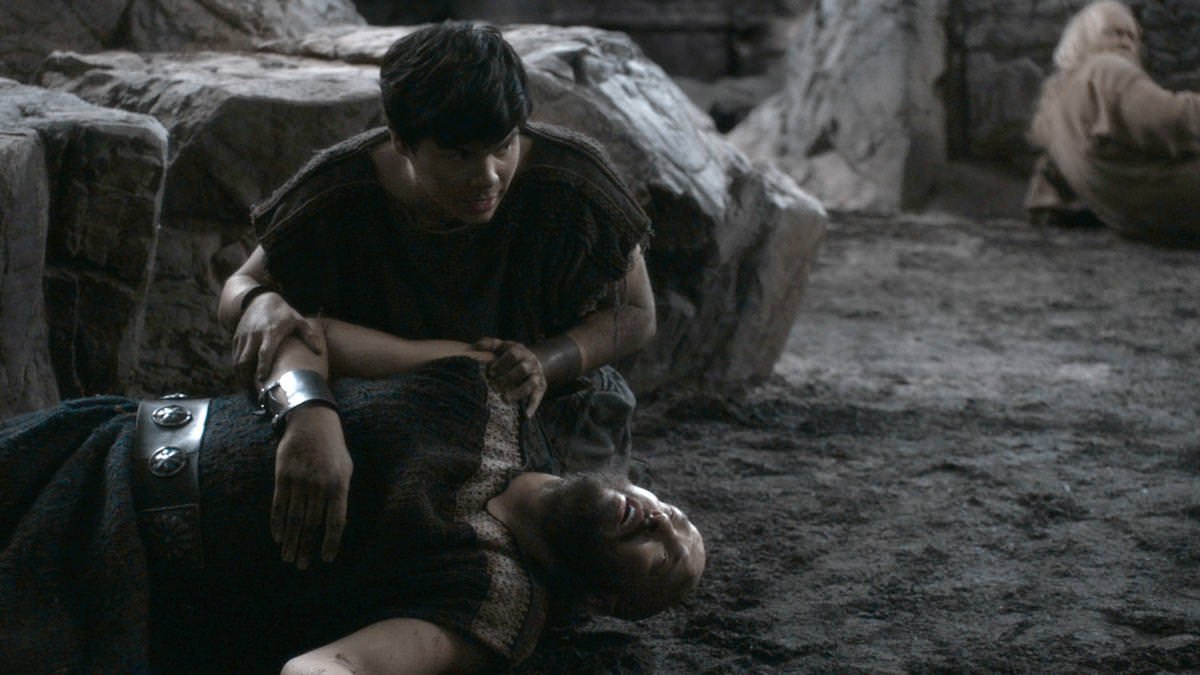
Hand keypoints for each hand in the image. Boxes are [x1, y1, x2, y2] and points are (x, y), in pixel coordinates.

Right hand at [232, 293, 322, 388]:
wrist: (260, 299)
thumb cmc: (283, 313)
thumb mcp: (298, 321)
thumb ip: (309, 335)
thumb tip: (319, 352)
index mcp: (271, 333)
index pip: (264, 352)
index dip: (262, 367)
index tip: (262, 380)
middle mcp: (254, 335)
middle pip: (246, 359)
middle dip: (246, 377)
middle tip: (253, 392)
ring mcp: (244, 336)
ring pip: (237, 359)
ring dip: (240, 375)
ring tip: (247, 389)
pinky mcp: (237, 337)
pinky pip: (234, 355)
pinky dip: (237, 367)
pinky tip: (243, 377)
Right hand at [272, 405, 352, 569]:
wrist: (311, 421)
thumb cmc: (333, 448)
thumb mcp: (346, 469)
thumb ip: (341, 494)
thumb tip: (335, 523)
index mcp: (339, 485)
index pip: (335, 522)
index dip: (330, 543)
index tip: (326, 559)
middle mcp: (319, 485)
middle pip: (311, 524)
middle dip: (305, 548)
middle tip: (300, 566)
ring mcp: (299, 480)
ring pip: (293, 518)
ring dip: (290, 541)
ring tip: (288, 557)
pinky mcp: (282, 476)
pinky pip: (279, 505)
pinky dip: (277, 523)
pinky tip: (278, 537)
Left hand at [472, 337, 546, 417]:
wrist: (532, 361)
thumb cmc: (510, 356)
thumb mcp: (502, 347)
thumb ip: (490, 344)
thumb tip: (476, 346)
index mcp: (520, 351)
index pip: (513, 354)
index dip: (501, 363)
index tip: (490, 372)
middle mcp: (531, 362)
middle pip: (522, 369)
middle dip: (508, 378)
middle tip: (494, 387)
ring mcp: (537, 375)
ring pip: (530, 383)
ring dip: (518, 392)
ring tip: (505, 399)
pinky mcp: (541, 387)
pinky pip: (538, 396)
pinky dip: (533, 406)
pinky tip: (526, 415)